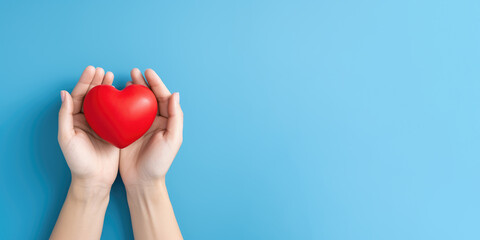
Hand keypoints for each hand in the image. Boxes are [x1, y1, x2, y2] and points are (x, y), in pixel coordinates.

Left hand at [58, 66, 118, 189]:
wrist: (95, 179)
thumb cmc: (78, 161)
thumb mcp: (67, 137)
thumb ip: (65, 115)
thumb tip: (64, 93)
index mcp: (74, 120)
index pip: (79, 96)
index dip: (85, 82)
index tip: (93, 69)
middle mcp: (87, 120)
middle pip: (92, 96)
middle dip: (97, 82)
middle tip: (104, 70)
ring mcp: (101, 125)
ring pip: (105, 102)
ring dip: (107, 89)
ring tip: (112, 76)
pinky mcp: (114, 131)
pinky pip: (117, 113)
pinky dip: (120, 102)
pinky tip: (124, 94)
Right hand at [119, 68, 182, 186]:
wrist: (142, 181)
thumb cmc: (160, 162)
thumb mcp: (173, 140)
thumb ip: (176, 116)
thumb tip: (175, 94)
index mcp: (166, 121)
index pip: (162, 97)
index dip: (156, 83)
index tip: (148, 72)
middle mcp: (153, 121)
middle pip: (148, 97)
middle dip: (142, 83)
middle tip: (134, 72)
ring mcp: (138, 125)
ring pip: (135, 102)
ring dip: (131, 90)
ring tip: (125, 79)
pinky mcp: (125, 131)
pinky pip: (122, 113)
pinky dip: (119, 103)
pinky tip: (114, 96)